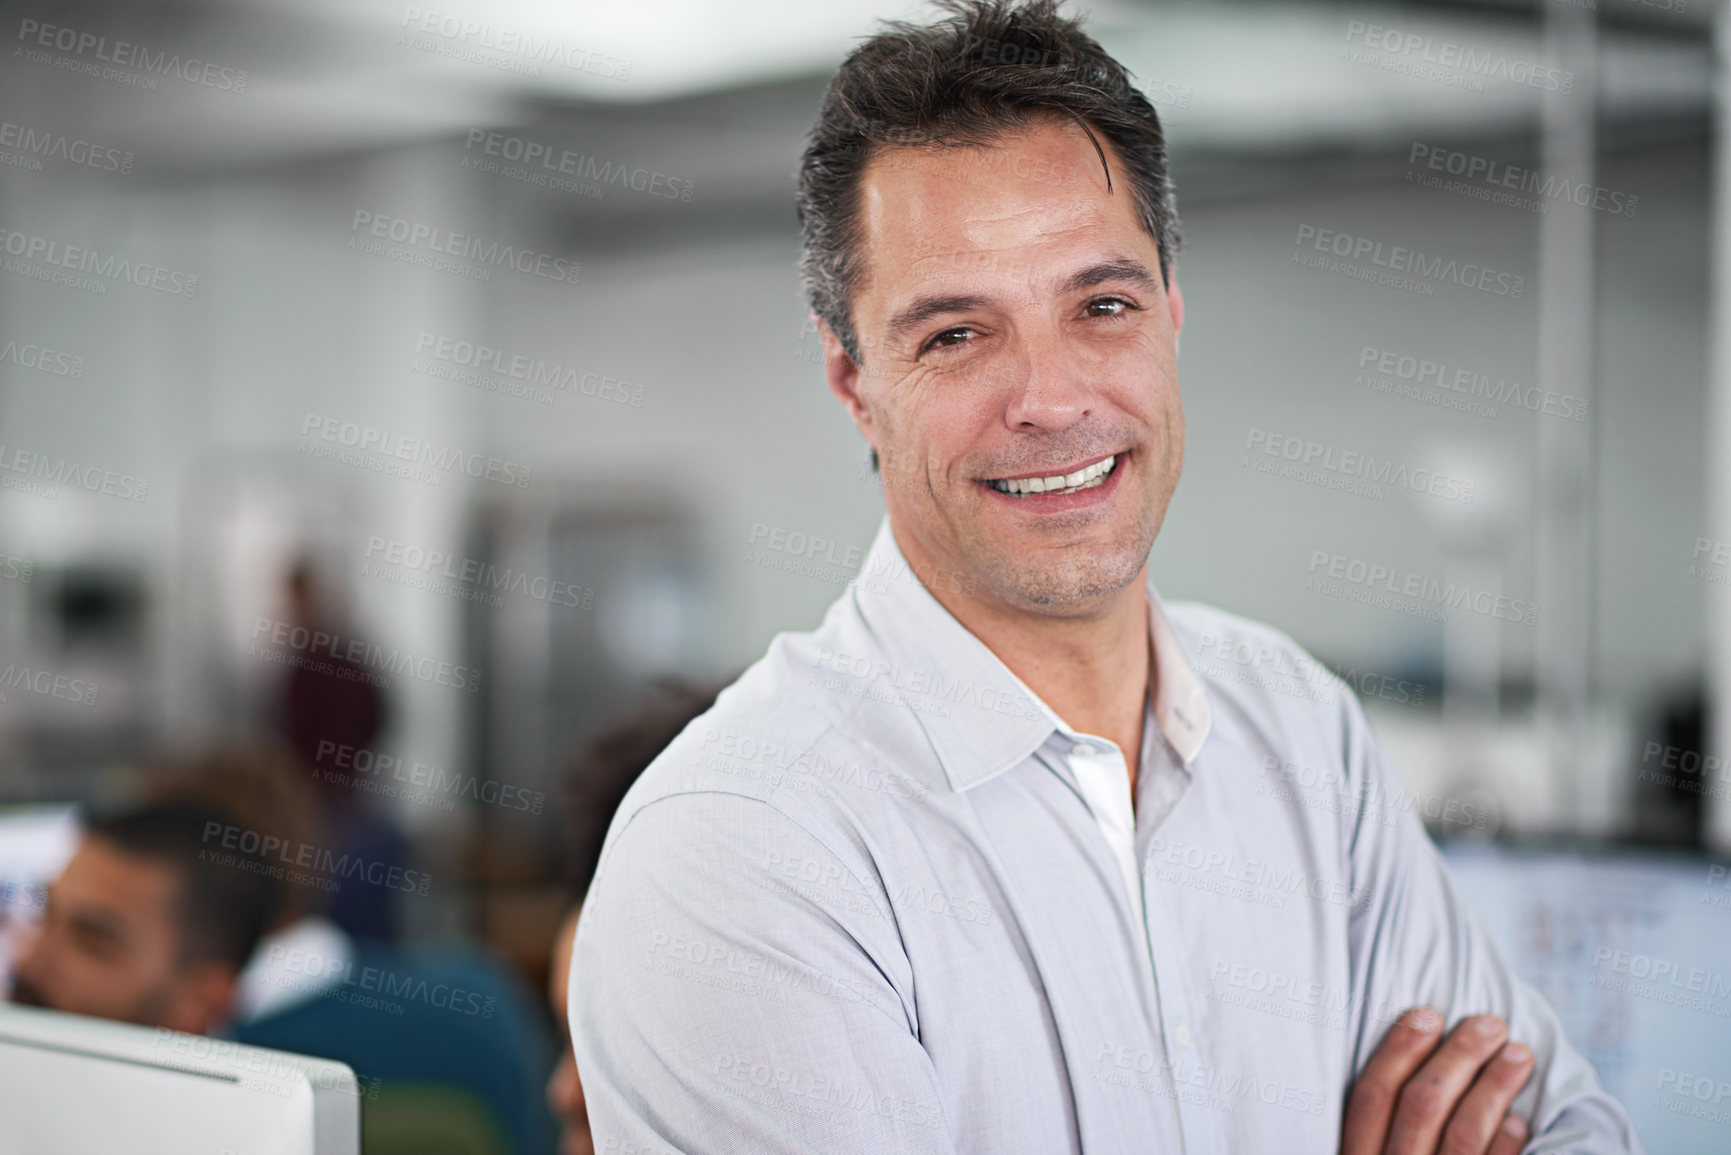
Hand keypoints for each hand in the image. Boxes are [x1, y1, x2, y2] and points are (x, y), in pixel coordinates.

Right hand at [1342, 1007, 1534, 1154]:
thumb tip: (1415, 1048)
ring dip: (1494, 1088)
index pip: (1372, 1095)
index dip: (1399, 1049)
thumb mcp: (1369, 1154)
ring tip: (1518, 1056)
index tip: (1428, 1014)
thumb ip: (1380, 1123)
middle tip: (1489, 1025)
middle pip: (1421, 1106)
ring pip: (1463, 1135)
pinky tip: (1518, 1120)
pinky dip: (1506, 1143)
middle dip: (1458, 1057)